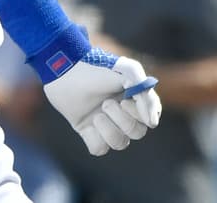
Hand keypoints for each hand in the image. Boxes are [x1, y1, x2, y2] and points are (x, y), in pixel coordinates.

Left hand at [43, 48, 161, 155]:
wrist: (64, 68)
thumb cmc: (96, 67)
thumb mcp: (129, 71)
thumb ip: (147, 96)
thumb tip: (152, 123)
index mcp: (133, 100)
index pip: (149, 120)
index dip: (139, 115)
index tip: (124, 100)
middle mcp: (120, 113)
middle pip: (136, 133)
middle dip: (122, 120)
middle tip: (105, 103)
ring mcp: (103, 122)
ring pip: (119, 143)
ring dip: (109, 130)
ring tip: (96, 115)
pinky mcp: (86, 129)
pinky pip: (98, 149)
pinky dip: (95, 139)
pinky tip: (88, 125)